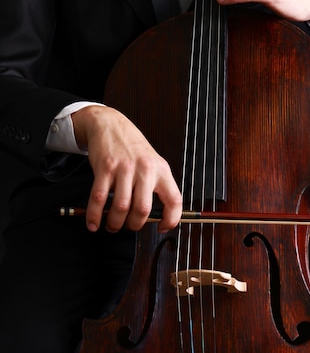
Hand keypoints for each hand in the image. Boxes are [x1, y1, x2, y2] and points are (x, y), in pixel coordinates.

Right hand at [71, 105, 182, 232]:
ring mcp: (124, 169)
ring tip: (112, 225)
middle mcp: (145, 170)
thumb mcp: (153, 163)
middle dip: (134, 225)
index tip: (163, 227)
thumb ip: (156, 186)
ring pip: (121, 207)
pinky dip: (94, 215)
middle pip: (143, 209)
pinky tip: (93, 222)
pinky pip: (99, 198)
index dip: (171, 219)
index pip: (174, 200)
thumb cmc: (133, 148)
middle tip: (128, 226)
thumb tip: (156, 216)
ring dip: (115, 223)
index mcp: (161, 171)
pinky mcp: (105, 168)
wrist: (111, 125)